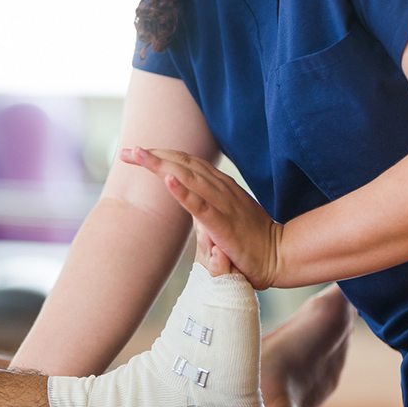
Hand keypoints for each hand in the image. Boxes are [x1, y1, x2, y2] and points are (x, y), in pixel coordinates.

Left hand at [121, 147, 282, 288]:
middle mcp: (220, 188)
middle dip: (153, 155)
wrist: (280, 256)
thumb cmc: (251, 239)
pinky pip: (200, 205)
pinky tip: (166, 180)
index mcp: (220, 185)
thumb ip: (203, 204)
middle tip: (127, 151)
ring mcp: (223, 204)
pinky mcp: (223, 224)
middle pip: (183, 163)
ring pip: (188, 178)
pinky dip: (182, 191)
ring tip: (138, 154)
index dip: (162, 154)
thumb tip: (183, 195)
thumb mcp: (222, 215)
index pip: (187, 162)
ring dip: (161, 165)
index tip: (137, 152)